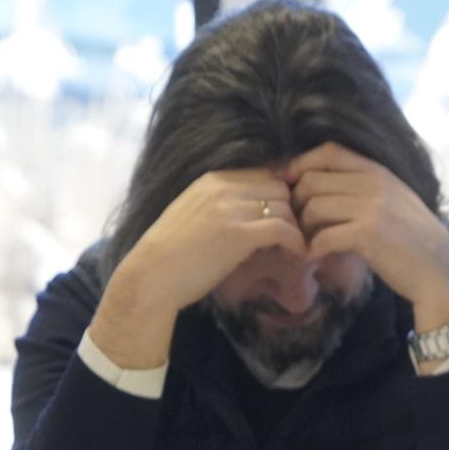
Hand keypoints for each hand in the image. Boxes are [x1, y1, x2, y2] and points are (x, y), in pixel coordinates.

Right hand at [93, 169, 304, 367]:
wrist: (152, 275)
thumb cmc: (174, 253)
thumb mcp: (197, 214)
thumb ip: (224, 205)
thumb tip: (256, 211)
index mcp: (212, 179)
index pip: (265, 174)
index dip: (281, 196)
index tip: (286, 219)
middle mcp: (222, 187)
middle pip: (280, 188)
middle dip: (293, 212)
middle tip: (296, 236)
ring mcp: (230, 209)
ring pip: (285, 207)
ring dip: (296, 229)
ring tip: (295, 249)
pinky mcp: (238, 234)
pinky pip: (283, 229)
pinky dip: (296, 243)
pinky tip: (297, 256)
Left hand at [286, 142, 448, 333]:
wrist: (443, 274)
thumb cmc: (418, 246)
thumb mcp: (397, 204)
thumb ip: (367, 191)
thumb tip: (324, 190)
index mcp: (380, 172)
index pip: (329, 152)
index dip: (301, 164)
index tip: (289, 185)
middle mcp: (375, 183)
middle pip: (312, 180)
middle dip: (296, 204)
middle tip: (298, 226)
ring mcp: (372, 207)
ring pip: (313, 207)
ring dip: (303, 229)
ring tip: (308, 244)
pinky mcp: (368, 234)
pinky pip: (323, 236)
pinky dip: (312, 250)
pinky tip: (314, 259)